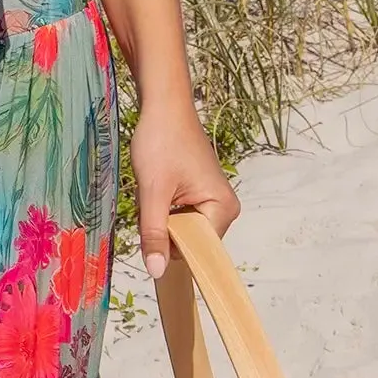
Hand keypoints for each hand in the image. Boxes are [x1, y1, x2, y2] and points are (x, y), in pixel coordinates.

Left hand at [131, 97, 239, 278]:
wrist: (164, 106)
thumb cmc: (161, 141)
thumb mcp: (152, 191)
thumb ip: (154, 232)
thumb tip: (156, 272)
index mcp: (223, 209)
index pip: (196, 251)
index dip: (170, 244)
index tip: (154, 222)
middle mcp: (225, 209)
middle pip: (187, 242)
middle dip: (163, 226)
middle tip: (154, 195)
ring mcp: (213, 202)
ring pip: (178, 230)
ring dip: (160, 215)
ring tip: (157, 186)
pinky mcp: (200, 196)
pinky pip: (177, 216)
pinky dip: (162, 207)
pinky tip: (159, 185)